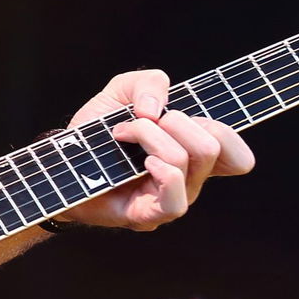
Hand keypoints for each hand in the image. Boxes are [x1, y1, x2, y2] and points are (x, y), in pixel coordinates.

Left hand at [59, 69, 252, 230]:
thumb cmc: (96, 132)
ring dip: (150, 135)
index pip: (238, 157)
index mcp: (192, 154)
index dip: (225, 130)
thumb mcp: (122, 91)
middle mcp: (188, 180)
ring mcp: (170, 200)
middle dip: (176, 120)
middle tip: (141, 118)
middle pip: (214, 148)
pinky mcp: (148, 216)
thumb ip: (149, 82)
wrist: (61, 160)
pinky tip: (143, 161)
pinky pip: (176, 201)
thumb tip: (157, 108)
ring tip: (122, 134)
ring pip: (187, 161)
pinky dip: (162, 170)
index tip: (182, 113)